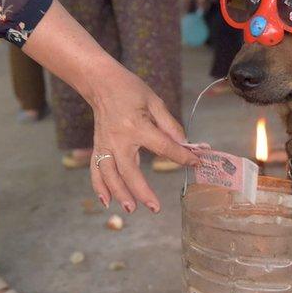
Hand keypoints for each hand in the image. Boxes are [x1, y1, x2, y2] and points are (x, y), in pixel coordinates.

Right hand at [89, 68, 198, 213]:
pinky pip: (96, 170)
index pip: (163, 147)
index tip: (195, 163)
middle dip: (142, 191)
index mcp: (137, 126)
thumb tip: (185, 143)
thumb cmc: (130, 90)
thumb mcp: (154, 101)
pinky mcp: (97, 147)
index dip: (182, 156)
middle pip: (130, 171)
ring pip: (110, 175)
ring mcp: (105, 145)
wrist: (101, 83)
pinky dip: (99, 187)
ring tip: (131, 209)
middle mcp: (118, 139)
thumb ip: (169, 124)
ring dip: (120, 194)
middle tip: (155, 208)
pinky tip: (106, 202)